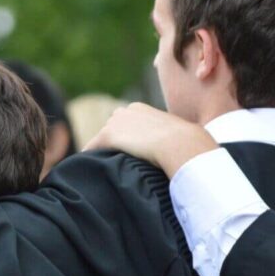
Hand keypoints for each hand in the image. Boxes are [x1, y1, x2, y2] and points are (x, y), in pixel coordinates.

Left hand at [82, 102, 218, 177]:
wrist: (183, 144)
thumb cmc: (188, 144)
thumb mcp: (177, 136)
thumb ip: (168, 139)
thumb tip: (176, 150)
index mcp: (141, 109)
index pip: (125, 123)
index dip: (125, 138)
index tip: (127, 152)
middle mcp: (126, 111)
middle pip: (111, 128)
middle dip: (112, 142)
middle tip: (112, 159)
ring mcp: (117, 122)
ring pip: (102, 138)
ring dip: (102, 150)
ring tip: (100, 165)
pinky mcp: (110, 134)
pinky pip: (92, 147)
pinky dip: (88, 155)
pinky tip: (85, 166)